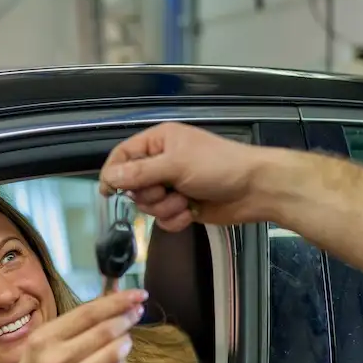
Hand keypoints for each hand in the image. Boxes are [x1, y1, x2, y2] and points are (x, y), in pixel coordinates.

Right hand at [10, 289, 146, 362]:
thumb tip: (113, 297)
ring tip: (127, 338)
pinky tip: (117, 361)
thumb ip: (77, 321)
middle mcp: (57, 358)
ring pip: (112, 354)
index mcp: (45, 337)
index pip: (89, 313)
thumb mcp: (45, 340)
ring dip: (125, 342)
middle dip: (126, 318)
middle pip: (104, 331)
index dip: (117, 302)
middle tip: (137, 312)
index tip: (137, 294)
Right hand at [98, 122, 277, 230]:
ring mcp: (172, 186)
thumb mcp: (176, 164)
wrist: (254, 189)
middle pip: (133, 186)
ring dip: (166, 208)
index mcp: (159, 143)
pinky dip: (175, 219)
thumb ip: (140, 172)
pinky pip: (163, 220)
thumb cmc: (218, 166)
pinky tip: (191, 213)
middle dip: (150, 194)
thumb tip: (109, 176)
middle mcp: (162, 163)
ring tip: (185, 200)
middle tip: (167, 189)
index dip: (113, 173)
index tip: (108, 191)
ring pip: (148, 206)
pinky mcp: (181, 207)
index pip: (123, 156)